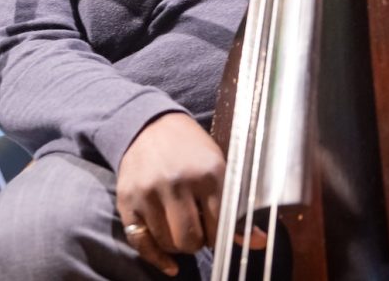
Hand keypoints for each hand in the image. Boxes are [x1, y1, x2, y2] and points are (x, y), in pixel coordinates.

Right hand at [116, 112, 224, 275]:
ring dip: (178, 245)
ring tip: (182, 229)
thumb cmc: (191, 149)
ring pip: (168, 243)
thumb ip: (236, 206)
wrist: (150, 125)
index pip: (220, 227)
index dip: (221, 236)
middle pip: (190, 240)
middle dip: (198, 243)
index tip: (218, 230)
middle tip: (199, 230)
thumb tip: (260, 242)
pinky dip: (157, 258)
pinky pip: (141, 243)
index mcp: (208, 173)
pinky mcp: (128, 201)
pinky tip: (170, 264)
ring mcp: (149, 192)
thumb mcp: (218, 167)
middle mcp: (177, 182)